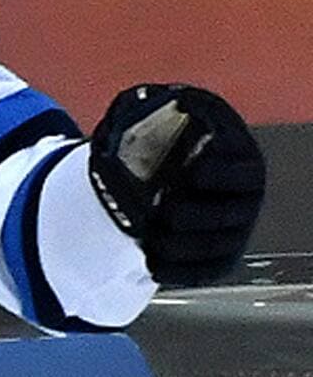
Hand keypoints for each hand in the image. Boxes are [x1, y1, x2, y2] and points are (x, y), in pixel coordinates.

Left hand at [88, 84, 265, 284]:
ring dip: (183, 246)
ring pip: (218, 245)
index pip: (241, 171)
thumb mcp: (159, 112)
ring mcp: (238, 227)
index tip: (196, 173)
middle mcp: (247, 195)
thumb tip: (130, 105)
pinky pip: (208, 270)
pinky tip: (151, 265)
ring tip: (150, 237)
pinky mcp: (223, 254)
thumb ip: (148, 109)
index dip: (221, 173)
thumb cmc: (165, 132)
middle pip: (229, 214)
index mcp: (239, 157)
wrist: (167, 165)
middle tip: (165, 212)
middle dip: (194, 215)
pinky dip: (180, 271)